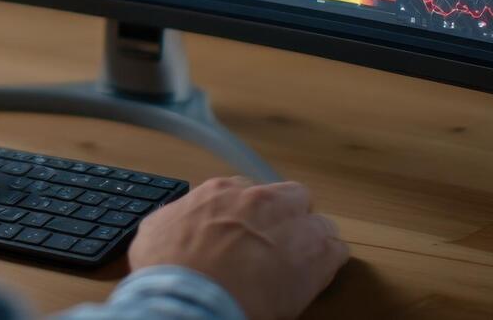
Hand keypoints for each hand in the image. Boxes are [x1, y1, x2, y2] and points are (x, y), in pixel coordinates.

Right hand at [128, 177, 347, 319]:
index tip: (243, 235)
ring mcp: (290, 225)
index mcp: (221, 192)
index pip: (246, 193)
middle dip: (285, 218)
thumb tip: (178, 224)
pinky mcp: (315, 255)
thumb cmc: (167, 271)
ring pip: (317, 221)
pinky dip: (329, 262)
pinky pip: (336, 249)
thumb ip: (176, 219)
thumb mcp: (155, 233)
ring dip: (309, 239)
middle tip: (274, 247)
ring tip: (298, 265)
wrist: (190, 299)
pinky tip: (315, 276)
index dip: (247, 218)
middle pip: (288, 197)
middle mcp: (259, 200)